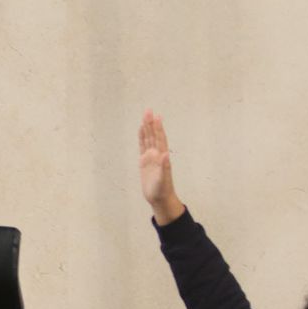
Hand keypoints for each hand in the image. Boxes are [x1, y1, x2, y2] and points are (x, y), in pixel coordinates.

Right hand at [138, 109, 184, 224]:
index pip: (159, 139)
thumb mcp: (163, 180)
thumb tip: (165, 154)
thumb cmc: (162, 190)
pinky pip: (142, 146)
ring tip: (145, 116)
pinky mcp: (144, 162)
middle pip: (153, 136)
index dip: (158, 128)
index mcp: (162, 157)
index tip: (156, 117)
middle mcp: (157, 154)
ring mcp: (151, 157)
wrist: (159, 198)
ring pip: (148, 139)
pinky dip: (142, 138)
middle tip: (148, 110)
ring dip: (147, 128)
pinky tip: (141, 130)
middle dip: (151, 123)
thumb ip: (164, 167)